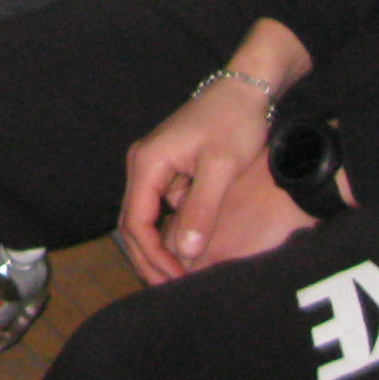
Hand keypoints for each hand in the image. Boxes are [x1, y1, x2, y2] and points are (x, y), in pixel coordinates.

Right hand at [118, 23, 312, 283]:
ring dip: (158, 251)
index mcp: (148, 163)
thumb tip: (185, 253)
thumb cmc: (234, 121)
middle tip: (174, 290)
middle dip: (149, 260)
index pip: (135, 221)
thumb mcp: (221, 167)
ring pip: (145, 220)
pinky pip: (161, 211)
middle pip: (133, 224)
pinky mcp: (170, 172)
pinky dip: (169, 236)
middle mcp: (143, 166)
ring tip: (180, 279)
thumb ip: (202, 209)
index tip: (176, 280)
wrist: (246, 89)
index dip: (152, 256)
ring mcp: (155, 168)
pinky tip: (188, 254)